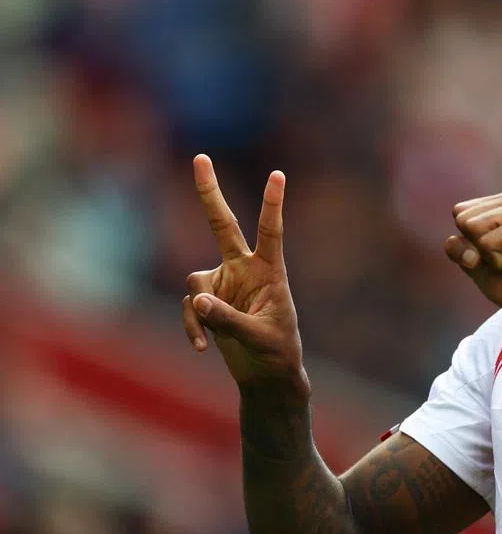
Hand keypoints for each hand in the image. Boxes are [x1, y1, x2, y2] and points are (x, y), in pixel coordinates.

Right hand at [182, 155, 305, 394]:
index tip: (278, 174)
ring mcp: (224, 283)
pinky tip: (202, 347)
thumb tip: (196, 300)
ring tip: (209, 338)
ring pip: (195, 281)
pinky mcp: (208, 301)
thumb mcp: (258, 338)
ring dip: (199, 310)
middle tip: (200, 157)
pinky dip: (192, 325)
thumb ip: (227, 319)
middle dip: (209, 193)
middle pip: (223, 225)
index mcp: (270, 272)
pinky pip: (190, 306)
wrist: (267, 375)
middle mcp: (245, 269)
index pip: (271, 232)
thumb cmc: (276, 353)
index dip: (272, 204)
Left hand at [445, 190, 501, 327]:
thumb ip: (457, 247)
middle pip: (463, 218)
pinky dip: (497, 261)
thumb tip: (457, 242)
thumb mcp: (474, 262)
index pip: (460, 211)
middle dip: (479, 248)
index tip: (500, 251)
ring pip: (472, 228)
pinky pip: (486, 243)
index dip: (471, 241)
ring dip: (489, 255)